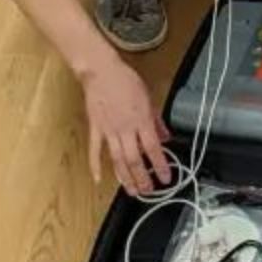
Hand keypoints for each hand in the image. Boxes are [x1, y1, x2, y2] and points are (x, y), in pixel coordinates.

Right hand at [82, 54, 170, 195]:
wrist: (102, 71)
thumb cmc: (126, 81)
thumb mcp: (149, 99)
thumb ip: (157, 121)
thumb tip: (165, 137)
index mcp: (141, 121)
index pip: (154, 149)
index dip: (160, 166)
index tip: (166, 178)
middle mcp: (126, 129)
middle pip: (135, 159)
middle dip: (143, 178)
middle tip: (149, 191)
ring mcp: (109, 130)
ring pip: (118, 159)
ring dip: (125, 177)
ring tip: (131, 190)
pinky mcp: (95, 129)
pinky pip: (95, 150)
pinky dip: (96, 166)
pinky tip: (99, 179)